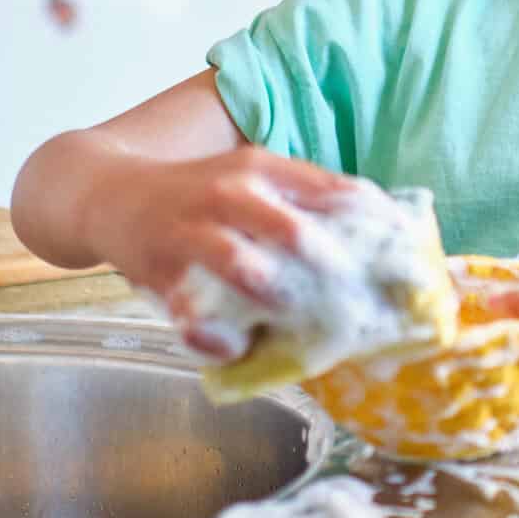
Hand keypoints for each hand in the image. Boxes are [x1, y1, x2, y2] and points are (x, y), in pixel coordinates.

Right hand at [84, 146, 354, 358]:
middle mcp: (230, 195)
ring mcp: (193, 233)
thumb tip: (371, 241)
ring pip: (246, 269)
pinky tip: (235, 347)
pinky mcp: (161, 272)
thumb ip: (299, 203)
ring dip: (280, 300)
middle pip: (298, 234)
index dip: (378, 228)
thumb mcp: (248, 179)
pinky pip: (198, 316)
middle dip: (337, 274)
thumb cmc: (195, 194)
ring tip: (298, 318)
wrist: (108, 193)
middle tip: (362, 305)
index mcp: (262, 170)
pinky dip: (221, 339)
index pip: (335, 193)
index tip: (410, 259)